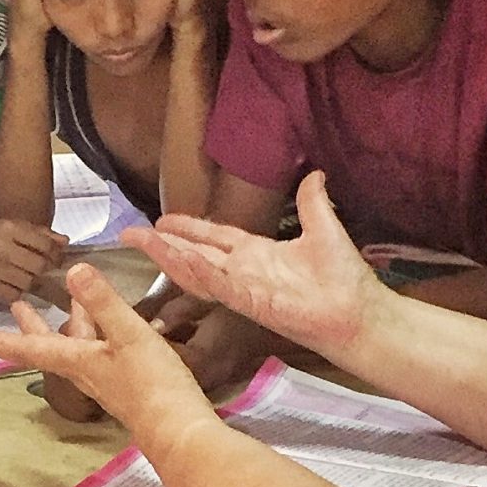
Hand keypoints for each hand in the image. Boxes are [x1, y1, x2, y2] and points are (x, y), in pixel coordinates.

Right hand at [0, 217, 63, 303]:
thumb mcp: (6, 224)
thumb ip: (37, 232)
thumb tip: (64, 242)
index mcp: (8, 227)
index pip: (45, 244)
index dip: (55, 254)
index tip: (55, 258)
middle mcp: (0, 247)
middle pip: (39, 266)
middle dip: (46, 270)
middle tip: (44, 270)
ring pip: (28, 282)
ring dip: (32, 282)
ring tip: (27, 277)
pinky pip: (12, 295)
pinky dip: (18, 292)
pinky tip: (13, 285)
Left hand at [0, 262, 211, 445]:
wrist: (179, 431)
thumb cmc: (153, 385)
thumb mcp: (129, 335)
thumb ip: (104, 302)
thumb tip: (74, 269)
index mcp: (77, 360)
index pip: (27, 347)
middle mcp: (84, 371)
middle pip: (49, 346)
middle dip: (33, 325)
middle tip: (17, 305)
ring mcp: (104, 379)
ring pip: (77, 346)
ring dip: (70, 323)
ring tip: (69, 302)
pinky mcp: (125, 384)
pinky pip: (99, 352)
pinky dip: (96, 333)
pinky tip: (110, 325)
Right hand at [142, 172, 378, 360]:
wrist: (358, 312)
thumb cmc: (343, 279)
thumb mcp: (324, 229)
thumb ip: (312, 203)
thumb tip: (314, 174)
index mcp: (256, 254)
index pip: (213, 238)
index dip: (186, 228)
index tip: (160, 219)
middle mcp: (244, 272)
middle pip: (193, 254)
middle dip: (161, 244)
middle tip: (129, 233)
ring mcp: (244, 288)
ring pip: (196, 271)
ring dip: (168, 256)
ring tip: (142, 240)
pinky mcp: (251, 303)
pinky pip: (219, 286)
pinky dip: (198, 272)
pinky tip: (179, 258)